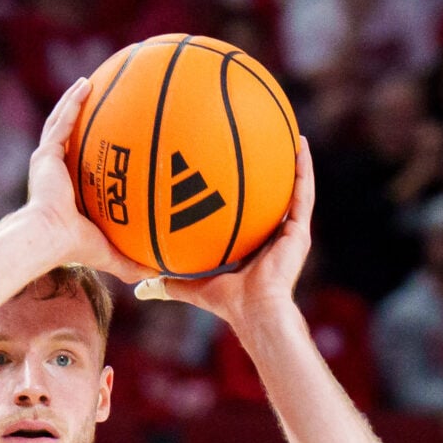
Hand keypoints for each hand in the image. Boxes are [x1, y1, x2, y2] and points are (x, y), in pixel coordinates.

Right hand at [24, 78, 158, 288]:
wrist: (50, 238)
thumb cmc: (74, 248)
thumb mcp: (111, 253)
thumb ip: (133, 261)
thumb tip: (161, 275)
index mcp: (69, 192)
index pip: (82, 166)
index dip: (94, 151)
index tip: (110, 138)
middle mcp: (57, 174)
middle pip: (70, 138)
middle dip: (82, 118)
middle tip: (101, 99)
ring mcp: (48, 162)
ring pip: (61, 124)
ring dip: (74, 102)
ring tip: (89, 83)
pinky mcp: (45, 155)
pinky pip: (60, 122)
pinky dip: (72, 102)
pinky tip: (86, 84)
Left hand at [142, 136, 315, 333]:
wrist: (254, 310)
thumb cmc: (226, 302)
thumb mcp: (191, 285)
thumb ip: (167, 282)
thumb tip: (138, 286)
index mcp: (253, 245)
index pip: (250, 213)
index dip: (246, 193)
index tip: (236, 169)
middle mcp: (274, 235)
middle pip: (273, 196)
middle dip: (271, 170)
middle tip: (265, 141)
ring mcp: (290, 233)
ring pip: (294, 189)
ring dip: (294, 161)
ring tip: (291, 132)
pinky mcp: (299, 231)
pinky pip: (303, 193)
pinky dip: (303, 169)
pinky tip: (300, 145)